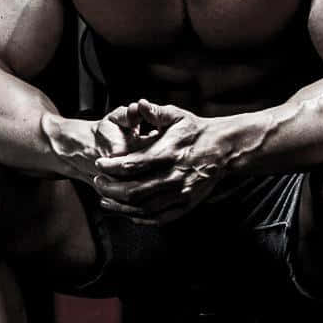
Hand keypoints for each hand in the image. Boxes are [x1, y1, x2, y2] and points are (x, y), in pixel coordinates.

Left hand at [91, 100, 224, 223]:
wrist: (225, 148)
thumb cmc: (195, 131)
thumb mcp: (177, 116)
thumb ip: (155, 112)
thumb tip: (139, 104)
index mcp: (169, 154)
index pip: (133, 165)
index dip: (111, 167)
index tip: (99, 164)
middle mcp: (175, 177)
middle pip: (134, 191)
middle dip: (110, 189)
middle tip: (98, 182)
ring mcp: (182, 194)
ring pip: (144, 208)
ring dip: (120, 206)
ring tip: (104, 199)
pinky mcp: (187, 205)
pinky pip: (159, 218)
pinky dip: (140, 217)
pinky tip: (126, 212)